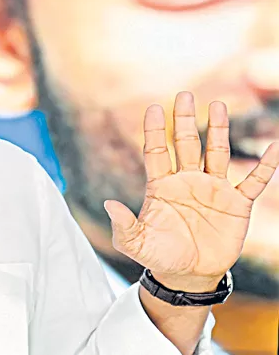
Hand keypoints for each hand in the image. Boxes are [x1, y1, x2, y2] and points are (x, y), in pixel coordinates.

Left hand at [104, 92, 278, 291]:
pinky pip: (253, 181)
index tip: (153, 108)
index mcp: (161, 186)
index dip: (154, 130)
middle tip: (185, 95)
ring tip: (218, 106)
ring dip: (218, 130)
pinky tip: (274, 147)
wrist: (187, 275)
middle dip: (185, 120)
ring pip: (216, 153)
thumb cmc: (158, 255)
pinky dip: (265, 166)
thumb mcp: (134, 243)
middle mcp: (187, 181)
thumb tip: (108, 204)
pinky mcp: (236, 204)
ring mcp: (213, 189)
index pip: (156, 151)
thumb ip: (122, 225)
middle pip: (186, 144)